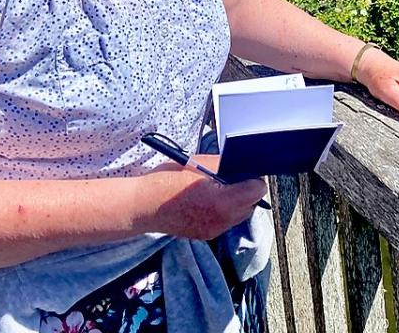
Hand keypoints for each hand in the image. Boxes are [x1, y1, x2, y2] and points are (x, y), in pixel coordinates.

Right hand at [140, 155, 267, 239]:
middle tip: (231, 177)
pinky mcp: (205, 235)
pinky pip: (225, 221)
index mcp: (223, 202)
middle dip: (245, 190)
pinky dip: (222, 210)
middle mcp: (221, 220)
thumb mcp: (199, 163)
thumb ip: (225, 165)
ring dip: (235, 201)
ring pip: (238, 215)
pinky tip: (207, 200)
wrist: (142, 206)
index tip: (244, 171)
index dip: (252, 178)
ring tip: (217, 188)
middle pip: (250, 204)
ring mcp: (213, 231)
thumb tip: (241, 163)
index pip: (256, 190)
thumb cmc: (167, 181)